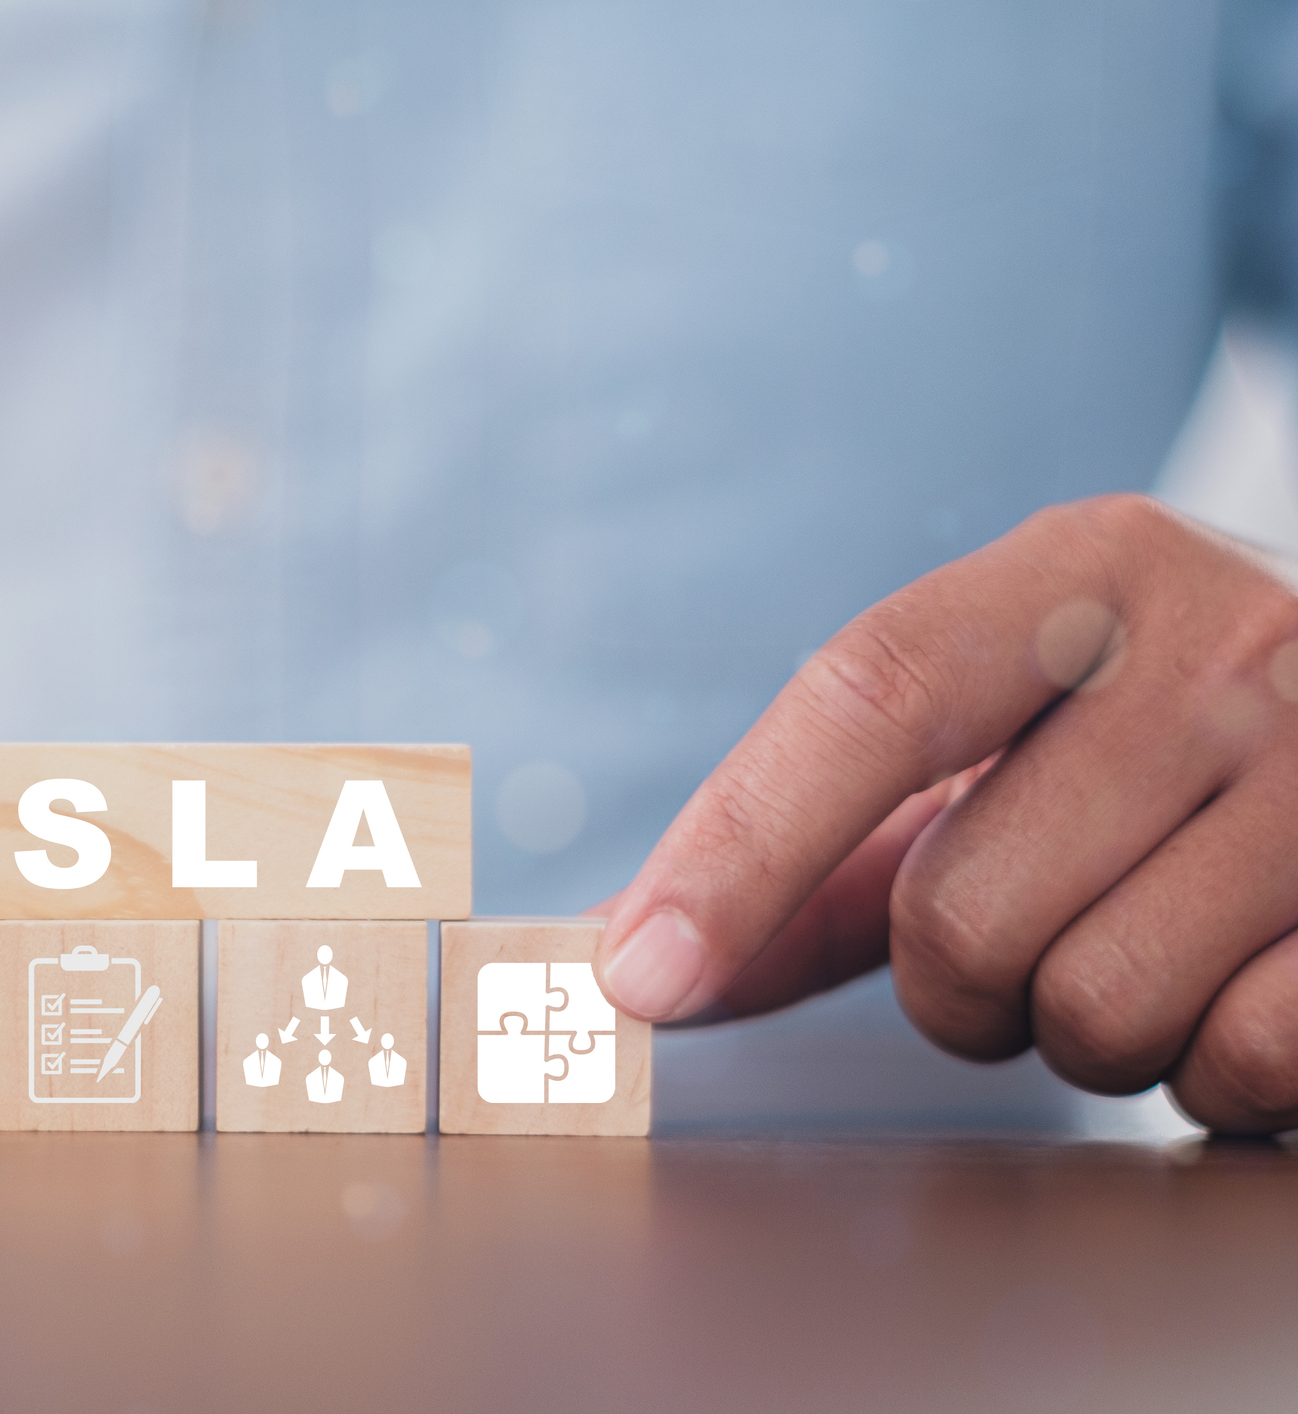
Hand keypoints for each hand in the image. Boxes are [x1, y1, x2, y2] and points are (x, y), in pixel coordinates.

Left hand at [594, 494, 1297, 1133]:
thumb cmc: (1154, 751)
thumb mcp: (995, 748)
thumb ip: (810, 850)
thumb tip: (622, 951)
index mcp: (1087, 569)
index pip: (869, 695)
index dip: (736, 849)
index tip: (640, 976)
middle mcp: (1227, 642)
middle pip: (959, 908)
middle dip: (955, 981)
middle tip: (1033, 934)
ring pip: (1094, 1007)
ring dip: (1083, 1031)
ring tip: (1152, 947)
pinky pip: (1243, 1063)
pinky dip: (1213, 1072)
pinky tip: (1246, 986)